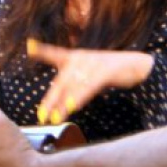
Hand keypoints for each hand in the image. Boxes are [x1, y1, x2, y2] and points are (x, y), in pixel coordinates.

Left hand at [25, 39, 153, 123]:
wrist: (137, 65)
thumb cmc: (109, 70)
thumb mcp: (87, 72)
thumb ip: (73, 87)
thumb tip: (61, 106)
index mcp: (75, 56)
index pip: (55, 53)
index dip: (42, 50)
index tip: (30, 47)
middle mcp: (81, 59)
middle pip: (61, 83)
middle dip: (50, 101)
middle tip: (41, 116)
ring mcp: (92, 64)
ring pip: (73, 89)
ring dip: (62, 106)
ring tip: (54, 119)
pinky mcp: (104, 72)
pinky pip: (87, 88)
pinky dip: (78, 98)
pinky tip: (70, 108)